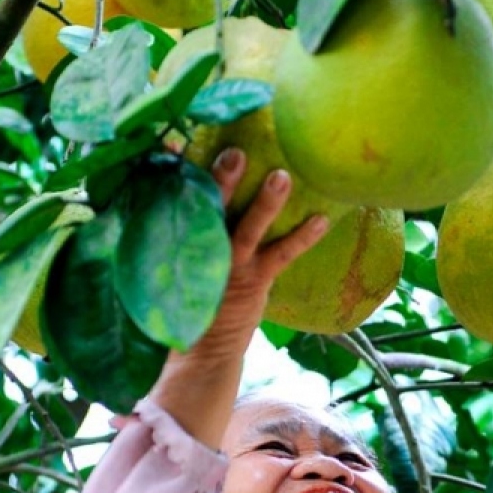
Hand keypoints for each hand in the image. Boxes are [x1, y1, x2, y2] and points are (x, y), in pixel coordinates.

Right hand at [181, 148, 329, 364]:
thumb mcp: (174, 260)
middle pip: (210, 206)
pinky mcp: (254, 281)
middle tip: (235, 153)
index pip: (173, 197)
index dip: (174, 170)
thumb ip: (180, 224)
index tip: (171, 143)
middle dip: (221, 179)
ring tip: (282, 177)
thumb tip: (183, 176)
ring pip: (248, 228)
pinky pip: (282, 255)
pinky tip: (321, 220)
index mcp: (177, 238)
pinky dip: (303, 238)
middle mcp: (201, 248)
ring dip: (266, 203)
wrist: (203, 349)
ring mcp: (230, 264)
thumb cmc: (190, 293)